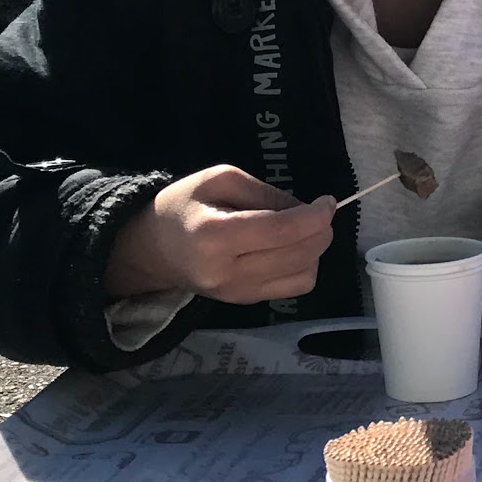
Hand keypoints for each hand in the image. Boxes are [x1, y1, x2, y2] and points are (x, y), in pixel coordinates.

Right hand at [104, 165, 335, 302]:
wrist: (153, 248)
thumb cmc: (184, 206)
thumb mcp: (220, 180)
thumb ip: (266, 193)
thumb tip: (307, 210)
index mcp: (214, 236)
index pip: (280, 231)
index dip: (314, 216)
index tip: (328, 201)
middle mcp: (227, 272)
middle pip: (297, 254)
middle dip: (320, 230)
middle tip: (319, 212)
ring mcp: (237, 293)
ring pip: (304, 274)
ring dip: (316, 249)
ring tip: (302, 229)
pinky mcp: (246, 302)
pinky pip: (295, 287)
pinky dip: (306, 266)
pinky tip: (293, 249)